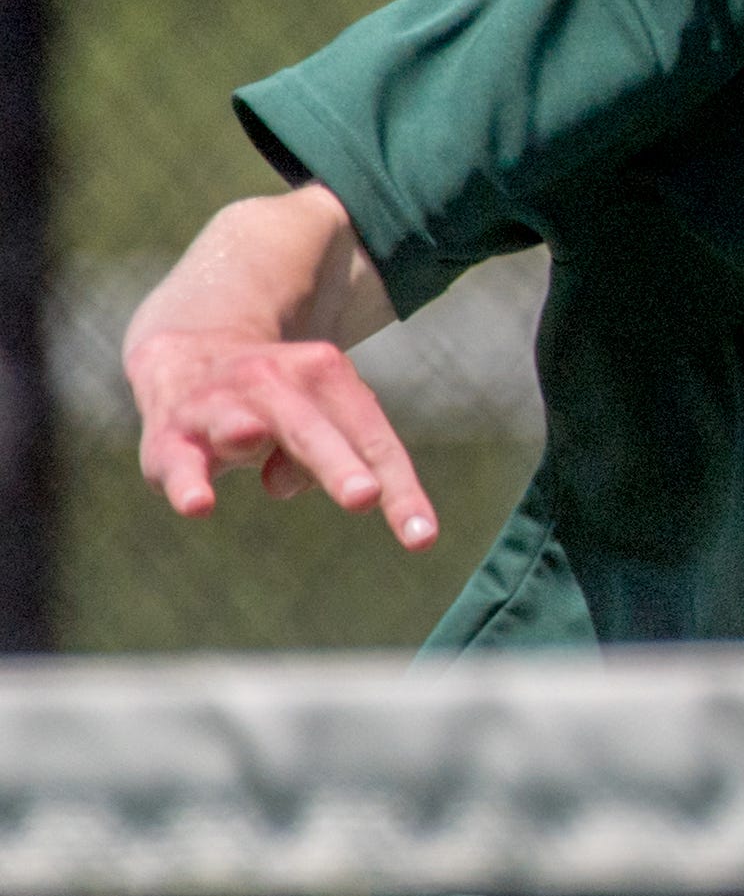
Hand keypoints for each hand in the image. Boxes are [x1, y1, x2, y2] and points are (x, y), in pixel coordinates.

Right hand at [129, 325, 438, 547]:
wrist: (189, 356)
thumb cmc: (280, 404)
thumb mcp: (319, 418)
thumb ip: (343, 455)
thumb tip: (360, 493)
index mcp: (324, 376)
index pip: (371, 439)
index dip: (401, 490)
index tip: (422, 539)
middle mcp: (272, 383)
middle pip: (312, 430)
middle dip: (338, 463)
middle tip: (365, 497)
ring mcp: (218, 407)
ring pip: (238, 424)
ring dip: (245, 434)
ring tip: (252, 439)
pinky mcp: (169, 437)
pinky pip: (179, 463)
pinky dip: (187, 483)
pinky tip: (198, 505)